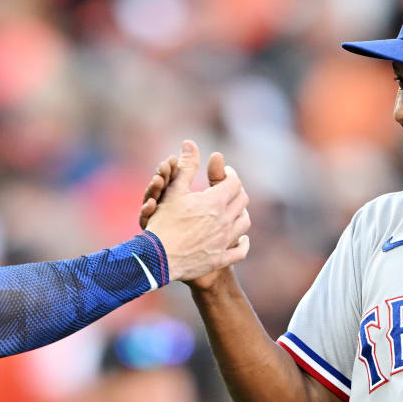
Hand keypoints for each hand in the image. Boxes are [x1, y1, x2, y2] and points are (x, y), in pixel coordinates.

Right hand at [141, 140, 250, 284]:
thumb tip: (190, 143)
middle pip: (242, 201)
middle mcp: (225, 220)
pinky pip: (240, 250)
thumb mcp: (173, 191)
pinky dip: (242, 243)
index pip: (234, 182)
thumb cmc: (163, 222)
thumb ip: (185, 166)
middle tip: (229, 189)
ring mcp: (225, 241)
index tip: (225, 173)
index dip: (230, 175)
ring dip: (241, 214)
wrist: (158, 258)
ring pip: (244, 223)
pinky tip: (241, 239)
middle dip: (236, 192)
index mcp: (215, 201)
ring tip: (234, 210)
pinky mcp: (220, 258)